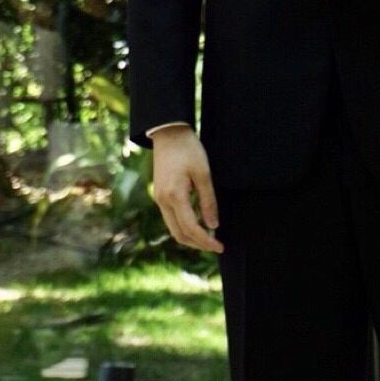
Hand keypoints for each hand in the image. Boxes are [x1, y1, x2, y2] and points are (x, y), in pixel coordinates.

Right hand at [151, 127, 222, 253]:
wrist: (168, 134)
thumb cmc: (188, 150)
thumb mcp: (204, 174)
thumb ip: (208, 201)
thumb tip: (213, 225)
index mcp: (175, 196)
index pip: (191, 228)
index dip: (206, 241)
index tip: (220, 247)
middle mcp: (163, 201)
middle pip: (179, 234)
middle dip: (198, 244)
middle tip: (216, 246)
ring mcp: (159, 198)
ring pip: (173, 228)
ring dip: (190, 237)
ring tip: (209, 239)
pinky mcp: (160, 195)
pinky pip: (171, 218)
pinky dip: (184, 226)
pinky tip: (198, 225)